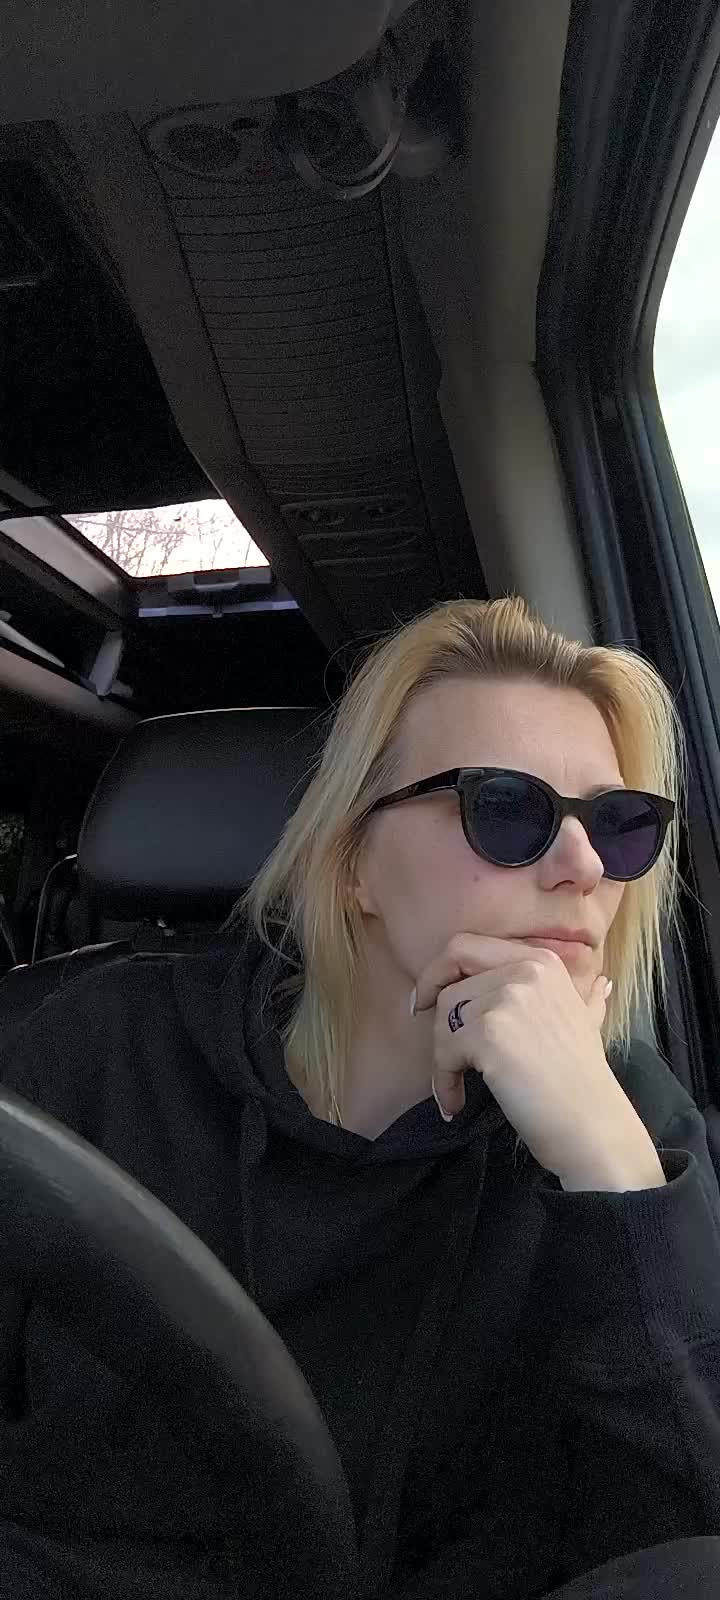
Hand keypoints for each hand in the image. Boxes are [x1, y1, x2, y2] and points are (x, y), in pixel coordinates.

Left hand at [413, 934, 665, 1190]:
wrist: (591, 1123)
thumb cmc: (585, 1080)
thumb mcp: (587, 1024)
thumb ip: (586, 999)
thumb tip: (603, 985)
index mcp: (541, 962)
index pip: (467, 946)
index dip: (440, 970)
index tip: (429, 997)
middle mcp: (525, 970)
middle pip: (450, 980)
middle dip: (431, 1003)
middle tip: (423, 1027)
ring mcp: (507, 1000)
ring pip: (444, 1018)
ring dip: (442, 1055)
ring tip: (456, 1084)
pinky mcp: (489, 1033)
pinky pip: (444, 1052)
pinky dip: (444, 1081)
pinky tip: (456, 1103)